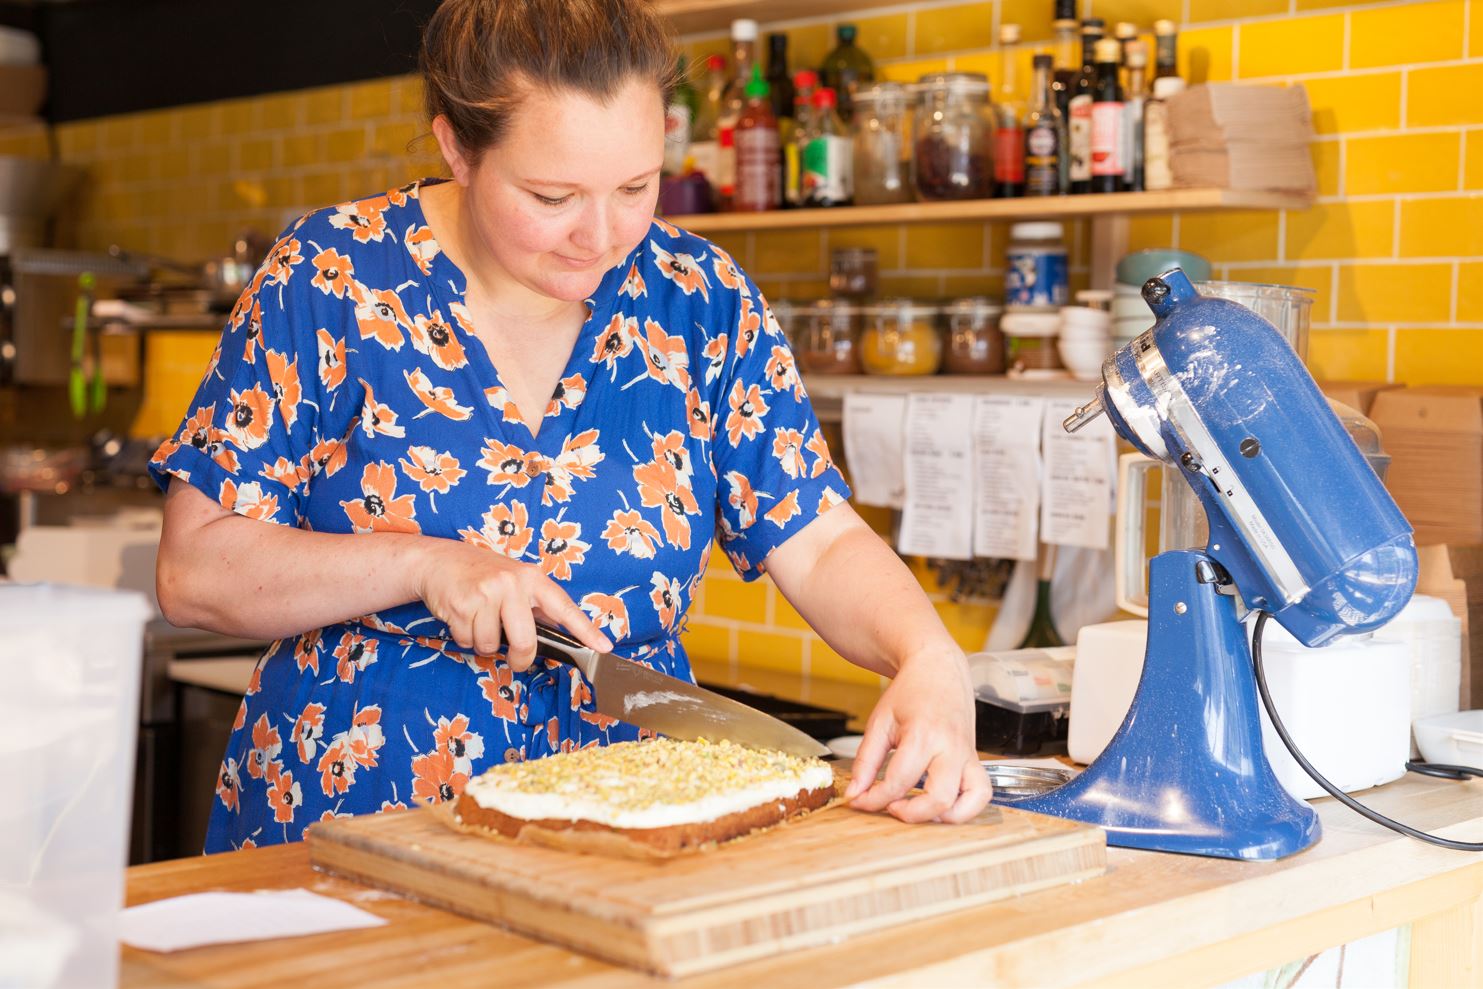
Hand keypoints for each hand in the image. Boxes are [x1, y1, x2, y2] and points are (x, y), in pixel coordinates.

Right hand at [412, 539, 612, 670]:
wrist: (439, 560)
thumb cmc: (482, 573)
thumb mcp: (515, 580)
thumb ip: (535, 606)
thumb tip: (560, 636)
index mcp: (531, 578)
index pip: (564, 608)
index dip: (585, 630)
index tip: (603, 647)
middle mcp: (511, 584)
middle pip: (525, 642)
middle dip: (519, 658)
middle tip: (515, 659)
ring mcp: (486, 593)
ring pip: (491, 646)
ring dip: (484, 643)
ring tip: (480, 621)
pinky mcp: (462, 605)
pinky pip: (468, 641)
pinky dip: (465, 638)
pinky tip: (464, 617)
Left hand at [845, 648, 991, 823]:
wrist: (939, 669)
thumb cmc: (910, 692)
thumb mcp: (880, 722)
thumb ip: (866, 761)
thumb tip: (855, 794)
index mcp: (923, 734)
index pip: (899, 781)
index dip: (874, 799)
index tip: (860, 802)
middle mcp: (951, 748)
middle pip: (938, 798)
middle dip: (910, 813)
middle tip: (890, 806)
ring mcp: (968, 755)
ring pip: (969, 801)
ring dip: (943, 816)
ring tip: (919, 809)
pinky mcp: (976, 760)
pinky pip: (982, 793)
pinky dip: (966, 808)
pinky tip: (942, 807)